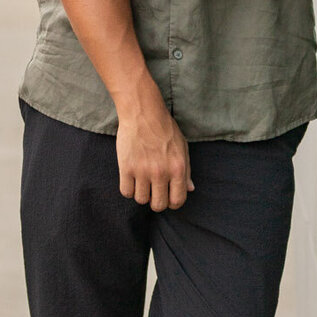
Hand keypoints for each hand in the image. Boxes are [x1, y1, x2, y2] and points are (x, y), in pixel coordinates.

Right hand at [116, 86, 193, 211]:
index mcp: (178, 168)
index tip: (167, 196)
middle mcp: (161, 172)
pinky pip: (126, 192)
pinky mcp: (126, 167)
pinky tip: (131, 178)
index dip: (172, 202)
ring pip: (141, 200)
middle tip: (153, 191)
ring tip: (142, 181)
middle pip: (158, 205)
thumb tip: (190, 189)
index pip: (177, 200)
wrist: (143, 112)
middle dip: (156, 201)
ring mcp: (142, 171)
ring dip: (141, 193)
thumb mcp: (182, 148)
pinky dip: (128, 188)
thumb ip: (186, 171)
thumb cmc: (165, 128)